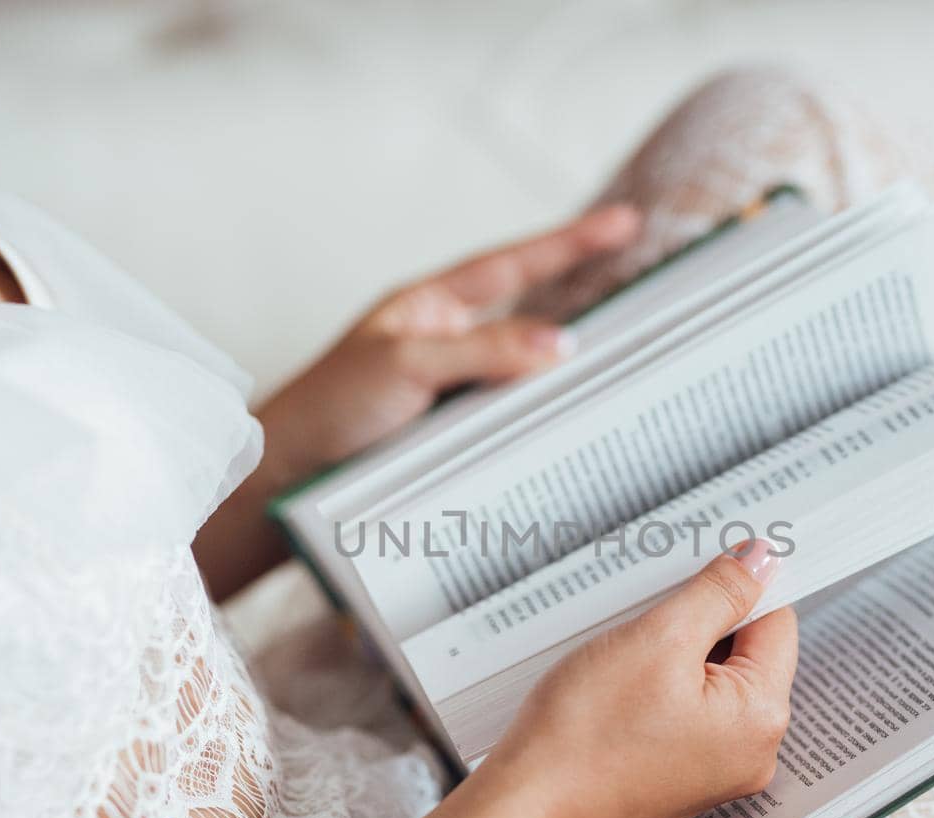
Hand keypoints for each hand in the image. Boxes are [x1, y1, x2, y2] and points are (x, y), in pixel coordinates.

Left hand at [193, 204, 638, 598]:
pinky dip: (548, 414)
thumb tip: (563, 341)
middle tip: (650, 281)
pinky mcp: (454, 436)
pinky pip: (513, 415)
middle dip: (586, 293)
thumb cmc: (327, 411)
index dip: (570, 243)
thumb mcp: (405, 368)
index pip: (513, 265)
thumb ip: (482, 351)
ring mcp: (452, 389)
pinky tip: (579, 424)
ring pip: (527, 368)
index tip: (626, 221)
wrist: (282, 481)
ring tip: (632, 355)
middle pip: (530, 310)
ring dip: (573, 366)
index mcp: (429, 307)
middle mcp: (446, 342)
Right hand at [476, 540, 798, 817]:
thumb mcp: (658, 639)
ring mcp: (715, 769)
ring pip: (710, 681)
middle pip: (745, 653)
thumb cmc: (586, 739)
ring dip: (671, 657)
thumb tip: (761, 561)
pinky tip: (618, 693)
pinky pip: (685, 712)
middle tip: (645, 628)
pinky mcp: (680, 775)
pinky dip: (656, 690)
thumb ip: (720, 593)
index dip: (735, 590)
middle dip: (698, 627)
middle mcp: (751, 752)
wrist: (529, 809)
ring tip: (624, 667)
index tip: (696, 578)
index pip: (776, 622)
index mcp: (762, 717)